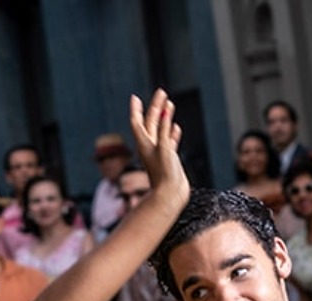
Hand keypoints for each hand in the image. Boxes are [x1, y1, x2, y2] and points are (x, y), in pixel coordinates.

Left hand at [128, 90, 186, 205]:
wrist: (170, 196)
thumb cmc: (165, 174)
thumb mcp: (164, 148)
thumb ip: (163, 129)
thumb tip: (164, 110)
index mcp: (144, 144)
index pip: (138, 122)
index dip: (136, 109)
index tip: (135, 97)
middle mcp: (150, 147)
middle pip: (150, 122)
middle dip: (155, 107)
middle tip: (161, 92)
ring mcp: (159, 153)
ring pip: (160, 130)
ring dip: (164, 117)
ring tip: (169, 104)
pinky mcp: (168, 159)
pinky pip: (169, 141)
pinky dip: (172, 132)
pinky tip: (176, 127)